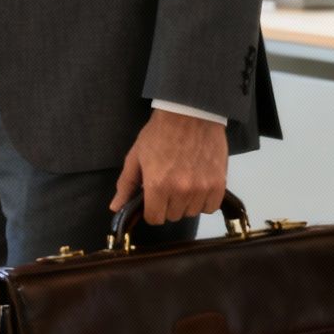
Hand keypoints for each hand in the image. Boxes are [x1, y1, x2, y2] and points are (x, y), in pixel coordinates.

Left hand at [110, 107, 227, 225]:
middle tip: (168, 185)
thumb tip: (115, 208)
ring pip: (191, 212)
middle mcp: (180, 191)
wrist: (190, 114)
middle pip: (173, 216)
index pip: (155, 218)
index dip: (151, 210)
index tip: (152, 199)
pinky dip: (204, 201)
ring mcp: (202, 189)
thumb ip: (126, 185)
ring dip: (186, 203)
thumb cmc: (158, 134)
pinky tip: (198, 186)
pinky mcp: (219, 184)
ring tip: (183, 182)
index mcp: (157, 185)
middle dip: (167, 204)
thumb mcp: (136, 156)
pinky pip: (210, 207)